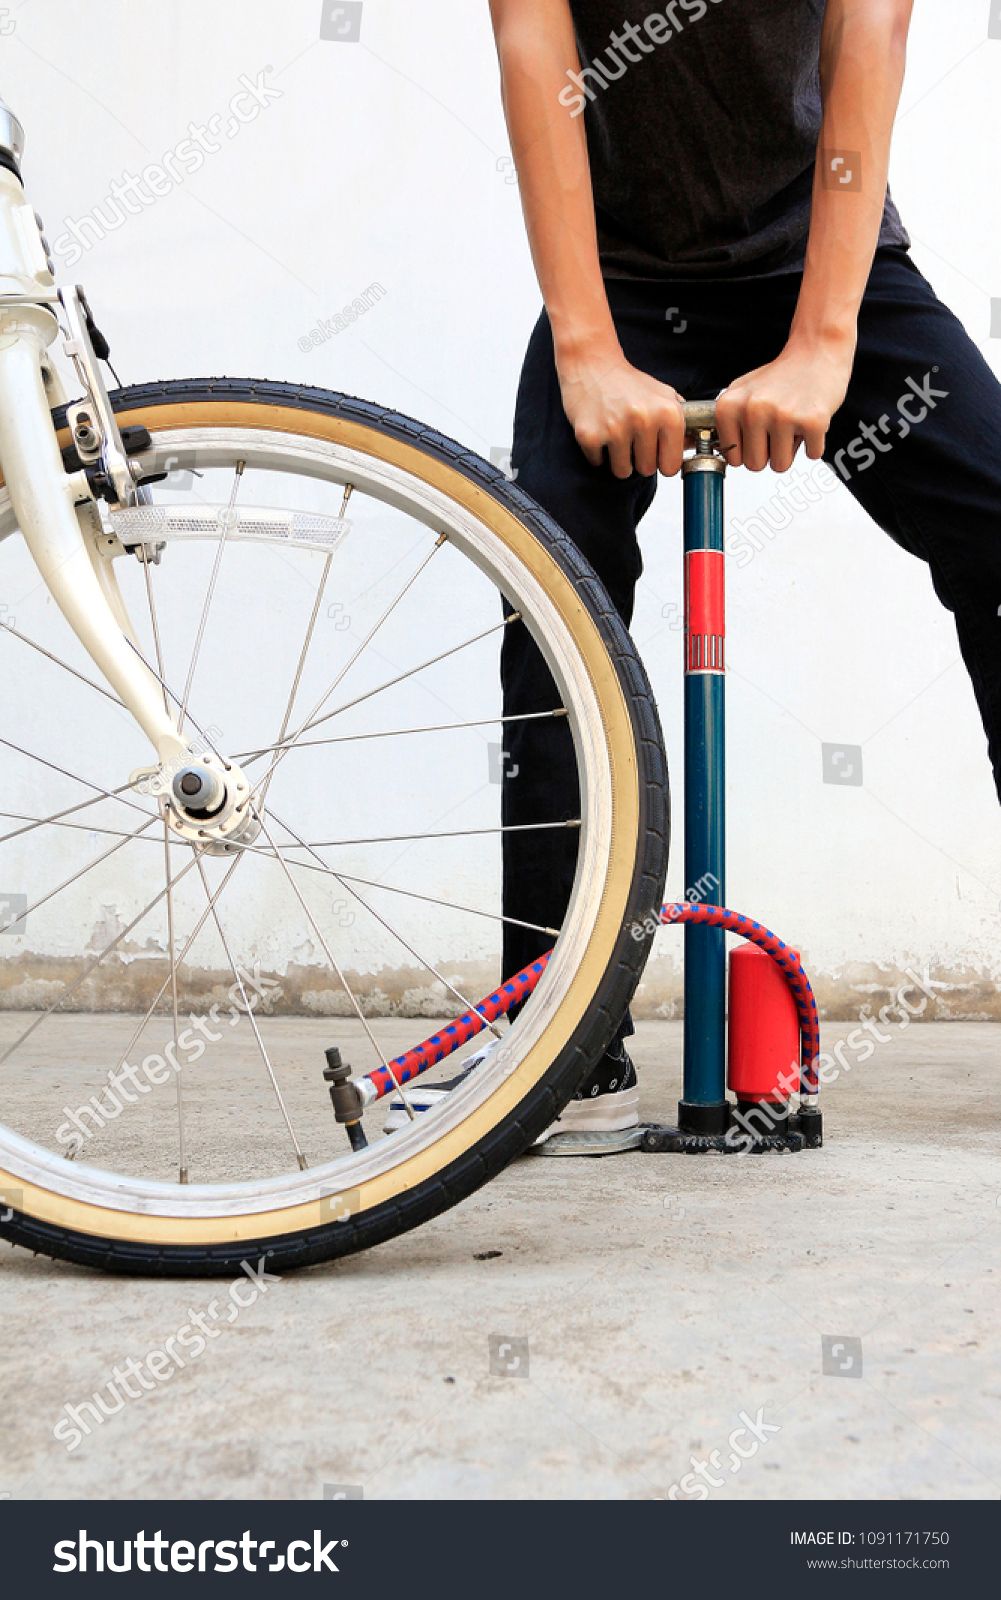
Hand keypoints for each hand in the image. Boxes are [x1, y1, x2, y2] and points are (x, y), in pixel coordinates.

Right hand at [556, 341, 686, 478]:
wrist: (592, 364)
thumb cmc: (629, 383)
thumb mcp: (664, 395)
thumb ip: (682, 421)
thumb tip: (691, 446)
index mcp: (668, 413)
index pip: (671, 466)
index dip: (662, 461)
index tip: (655, 453)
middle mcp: (644, 420)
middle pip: (646, 470)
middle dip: (639, 459)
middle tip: (631, 438)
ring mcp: (615, 429)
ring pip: (622, 471)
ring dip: (618, 459)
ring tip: (615, 435)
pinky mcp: (589, 435)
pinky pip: (598, 463)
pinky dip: (597, 453)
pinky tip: (599, 431)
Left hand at [715, 335, 855, 473]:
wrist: (816, 352)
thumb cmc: (780, 376)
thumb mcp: (742, 393)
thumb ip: (727, 424)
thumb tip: (720, 454)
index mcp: (729, 406)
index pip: (732, 458)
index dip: (748, 449)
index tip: (757, 433)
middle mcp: (753, 410)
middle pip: (754, 465)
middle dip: (768, 452)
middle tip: (778, 427)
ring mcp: (783, 416)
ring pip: (780, 465)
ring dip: (789, 449)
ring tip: (793, 422)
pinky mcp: (812, 421)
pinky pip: (812, 454)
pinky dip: (814, 442)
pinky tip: (810, 419)